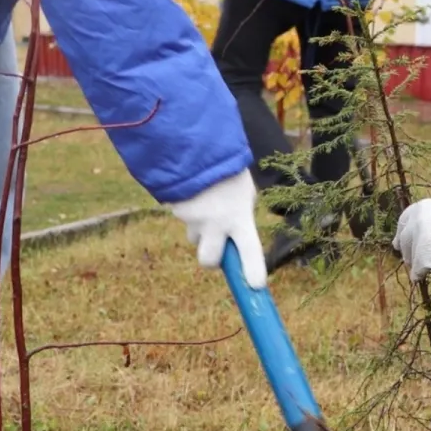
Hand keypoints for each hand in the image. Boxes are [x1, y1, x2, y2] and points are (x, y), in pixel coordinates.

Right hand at [167, 169, 266, 287]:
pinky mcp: (175, 211)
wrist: (192, 144)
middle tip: (218, 245)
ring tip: (206, 202)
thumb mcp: (243, 191)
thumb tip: (235, 236)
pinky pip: (185, 218)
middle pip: (209, 261)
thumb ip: (241, 214)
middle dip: (212, 260)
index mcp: (238, 215)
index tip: (255, 287)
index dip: (252, 270)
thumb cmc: (226, 168)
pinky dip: (190, 210)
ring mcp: (192, 219)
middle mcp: (215, 223)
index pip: (249, 250)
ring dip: (200, 228)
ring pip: (194, 236)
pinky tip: (195, 192)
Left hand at [392, 199, 430, 279]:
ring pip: (411, 256)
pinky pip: (417, 270)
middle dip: (407, 250)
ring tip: (423, 267)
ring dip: (415, 262)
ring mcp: (418, 241)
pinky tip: (420, 277)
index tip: (399, 242)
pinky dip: (418, 274)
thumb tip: (426, 232)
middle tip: (409, 259)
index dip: (402, 234)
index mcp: (420, 209)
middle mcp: (415, 223)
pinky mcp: (422, 259)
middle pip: (404, 240)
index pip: (403, 222)